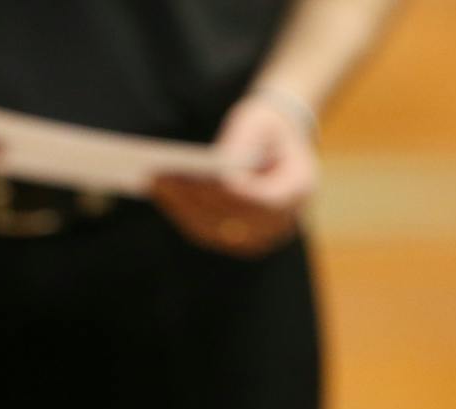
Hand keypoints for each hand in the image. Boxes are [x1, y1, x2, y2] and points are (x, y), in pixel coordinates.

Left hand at [152, 91, 317, 257]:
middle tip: (163, 177)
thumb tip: (222, 166)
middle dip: (196, 197)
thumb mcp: (261, 122)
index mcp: (299, 189)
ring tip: (156, 182)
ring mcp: (259, 237)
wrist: (275, 146)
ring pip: (214, 228)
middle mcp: (282, 222)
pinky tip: (160, 190)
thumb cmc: (266, 128)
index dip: (234, 193)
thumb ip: (244, 142)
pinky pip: (204, 230)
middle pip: (232, 218)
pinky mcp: (234, 241)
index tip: (202, 178)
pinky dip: (180, 210)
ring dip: (181, 206)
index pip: (264, 200)